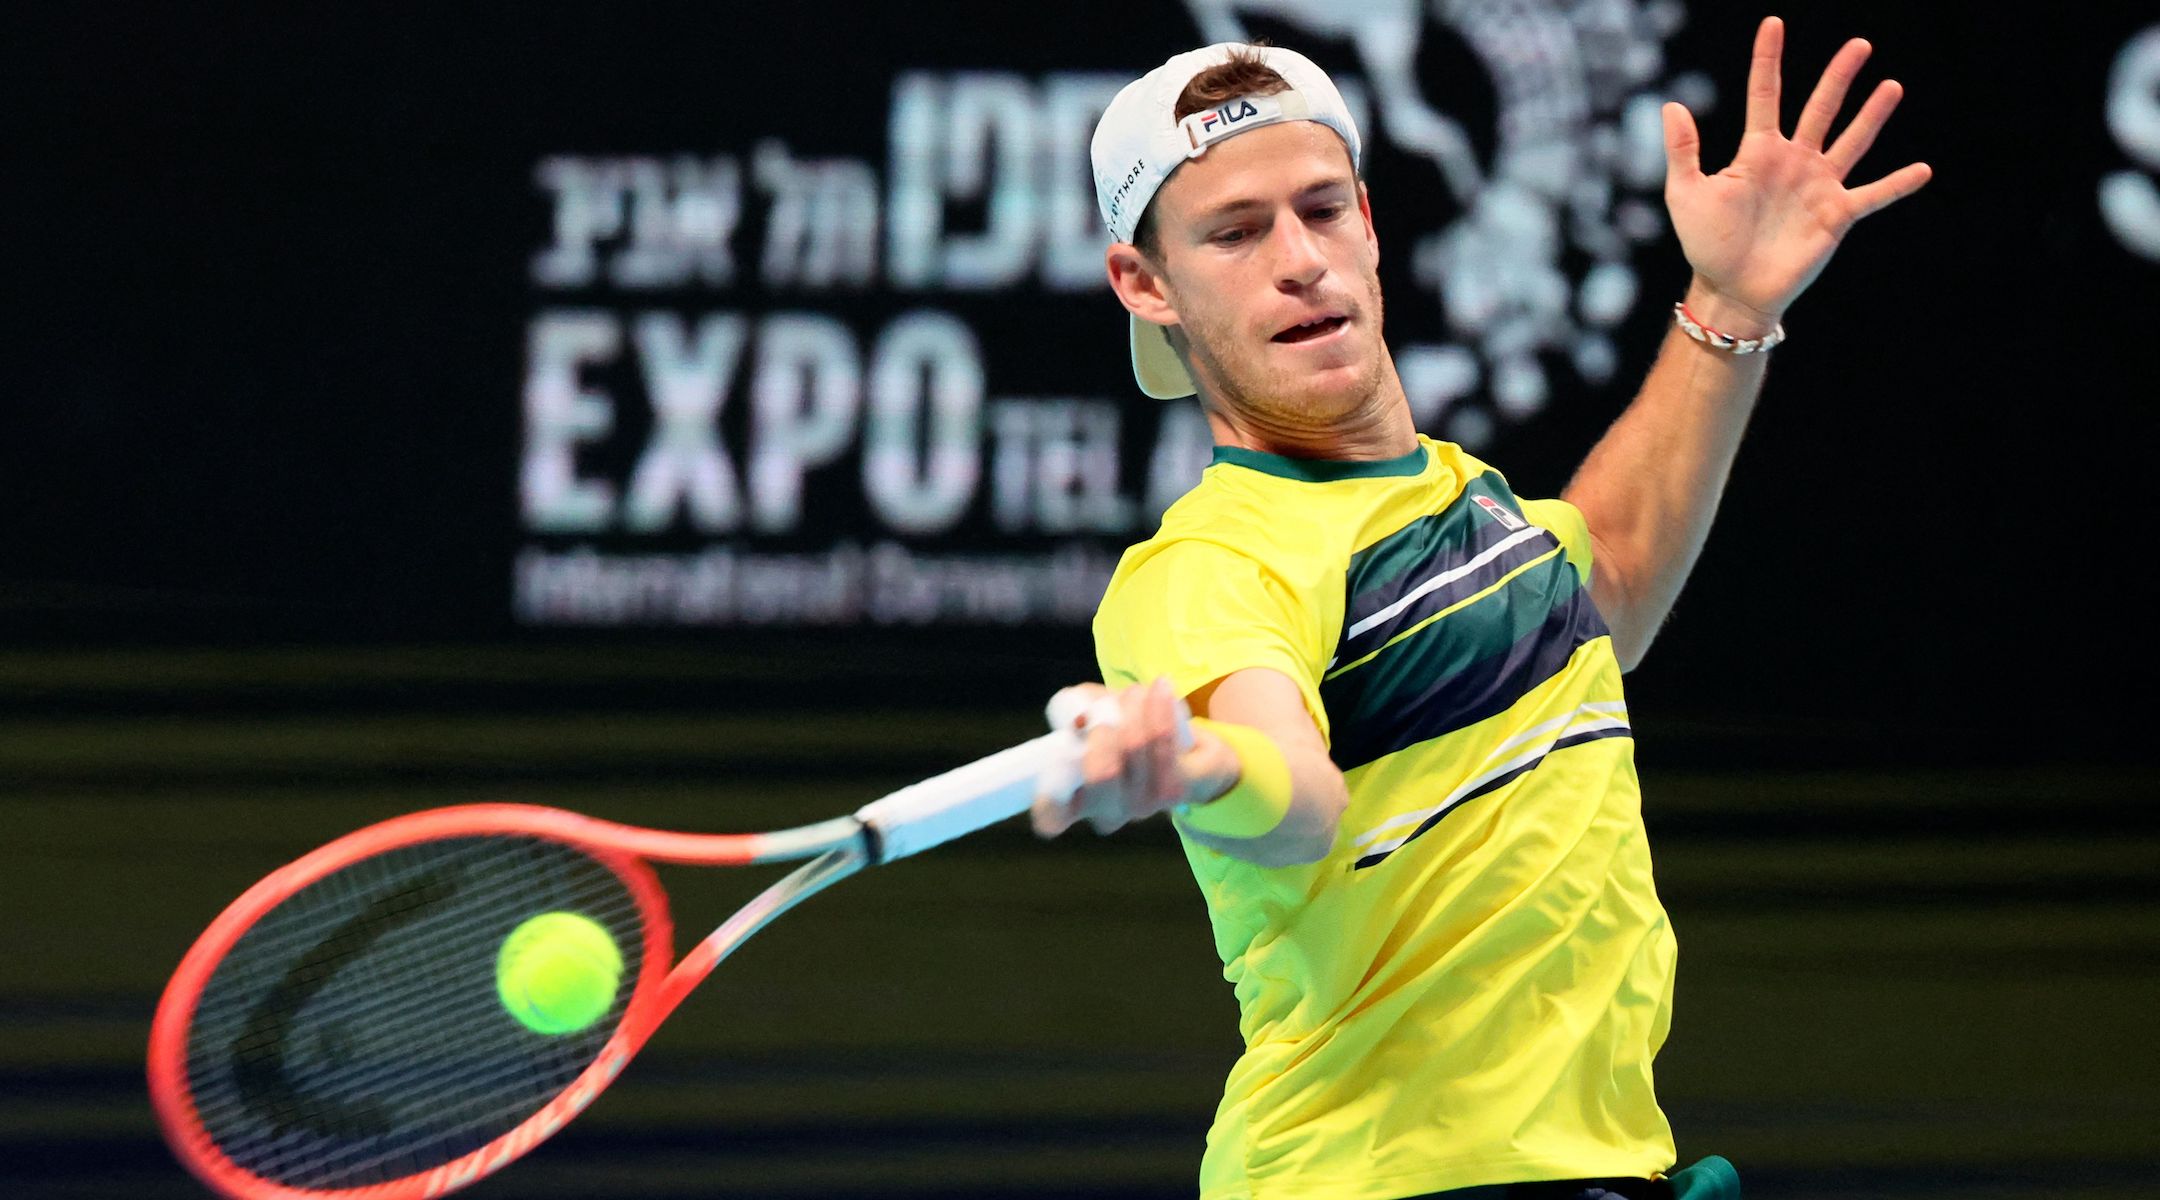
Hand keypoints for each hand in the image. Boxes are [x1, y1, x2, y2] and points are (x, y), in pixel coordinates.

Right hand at [1029, 678, 1235, 837]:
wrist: (1184, 751)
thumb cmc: (1121, 732)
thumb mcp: (1090, 714)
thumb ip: (1075, 707)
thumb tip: (1082, 718)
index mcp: (1073, 804)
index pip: (1051, 818)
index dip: (1048, 800)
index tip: (1054, 771)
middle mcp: (1105, 814)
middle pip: (1101, 773)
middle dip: (1104, 728)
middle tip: (1105, 712)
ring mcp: (1141, 807)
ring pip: (1135, 746)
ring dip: (1133, 708)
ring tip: (1134, 692)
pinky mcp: (1172, 793)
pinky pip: (1164, 740)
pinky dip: (1159, 708)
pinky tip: (1160, 690)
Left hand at [1663, 17, 1933, 333]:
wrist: (1731, 291)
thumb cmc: (1706, 244)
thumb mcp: (1686, 195)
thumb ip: (1682, 151)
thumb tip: (1671, 104)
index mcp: (1757, 152)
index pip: (1765, 94)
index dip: (1768, 59)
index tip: (1773, 23)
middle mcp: (1793, 161)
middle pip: (1820, 108)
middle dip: (1839, 77)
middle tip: (1859, 45)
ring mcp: (1818, 187)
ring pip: (1852, 141)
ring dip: (1872, 115)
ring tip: (1892, 87)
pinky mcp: (1836, 216)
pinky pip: (1873, 195)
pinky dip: (1897, 184)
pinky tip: (1922, 169)